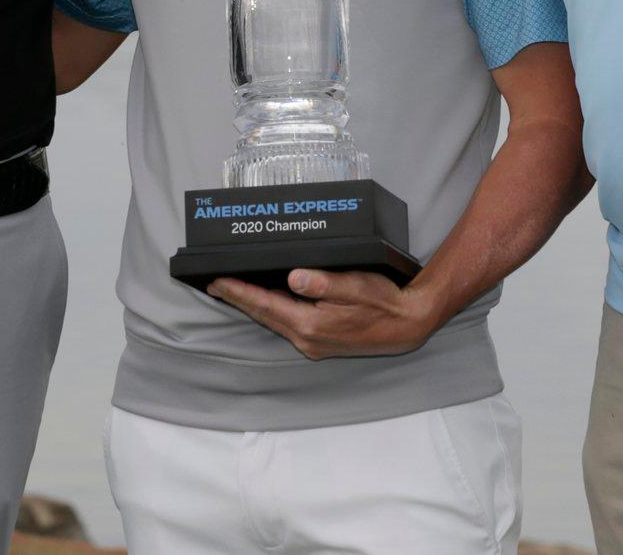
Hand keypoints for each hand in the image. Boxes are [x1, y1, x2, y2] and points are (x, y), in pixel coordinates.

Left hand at [207, 269, 445, 358]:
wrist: (407, 325)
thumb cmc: (383, 301)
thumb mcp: (355, 284)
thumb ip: (323, 283)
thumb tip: (293, 278)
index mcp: (310, 324)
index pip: (264, 304)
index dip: (238, 292)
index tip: (216, 281)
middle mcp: (307, 339)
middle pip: (264, 315)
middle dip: (238, 299)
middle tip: (215, 283)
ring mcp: (314, 344)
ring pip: (275, 321)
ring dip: (254, 306)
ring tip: (235, 290)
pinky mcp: (321, 343)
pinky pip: (288, 325)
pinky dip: (273, 311)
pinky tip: (269, 301)